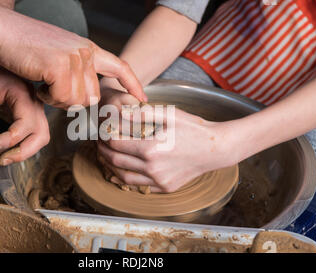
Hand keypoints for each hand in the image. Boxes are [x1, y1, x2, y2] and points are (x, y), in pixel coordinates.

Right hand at [0, 10, 146, 107]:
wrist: (2, 31)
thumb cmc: (26, 45)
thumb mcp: (60, 54)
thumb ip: (78, 71)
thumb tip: (89, 97)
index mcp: (88, 48)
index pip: (120, 66)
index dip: (132, 83)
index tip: (141, 97)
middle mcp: (86, 52)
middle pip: (92, 97)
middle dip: (72, 101)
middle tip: (52, 91)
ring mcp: (75, 59)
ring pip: (77, 101)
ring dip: (57, 100)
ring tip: (44, 84)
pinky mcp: (61, 67)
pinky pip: (61, 99)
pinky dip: (47, 98)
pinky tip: (38, 84)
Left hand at [0, 55, 49, 165]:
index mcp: (23, 93)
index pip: (26, 123)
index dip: (10, 139)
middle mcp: (34, 102)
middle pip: (41, 135)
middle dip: (22, 152)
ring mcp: (35, 109)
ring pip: (41, 138)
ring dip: (23, 152)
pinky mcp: (29, 115)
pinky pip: (32, 135)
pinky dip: (19, 147)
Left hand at [97, 107, 239, 192]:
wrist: (215, 149)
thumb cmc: (193, 128)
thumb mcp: (168, 114)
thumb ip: (141, 113)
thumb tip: (118, 112)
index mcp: (151, 149)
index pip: (116, 143)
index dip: (105, 135)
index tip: (102, 129)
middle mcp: (152, 168)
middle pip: (116, 160)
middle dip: (103, 150)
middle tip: (99, 142)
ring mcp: (159, 181)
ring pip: (123, 176)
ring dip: (110, 166)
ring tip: (106, 155)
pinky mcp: (165, 187)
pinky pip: (138, 185)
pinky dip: (125, 177)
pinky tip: (120, 169)